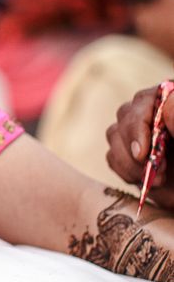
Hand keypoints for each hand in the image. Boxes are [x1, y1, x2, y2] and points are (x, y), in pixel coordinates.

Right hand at [106, 86, 173, 210]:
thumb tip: (166, 106)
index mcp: (171, 101)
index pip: (146, 100)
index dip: (139, 124)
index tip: (143, 153)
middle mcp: (154, 112)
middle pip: (126, 115)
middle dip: (136, 146)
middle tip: (159, 172)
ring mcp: (140, 133)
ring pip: (114, 135)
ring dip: (131, 163)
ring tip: (159, 180)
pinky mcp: (130, 154)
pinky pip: (113, 156)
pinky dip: (125, 171)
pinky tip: (146, 180)